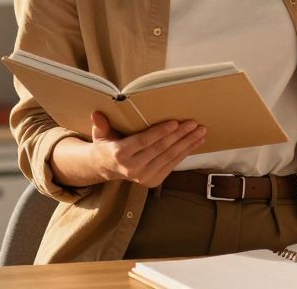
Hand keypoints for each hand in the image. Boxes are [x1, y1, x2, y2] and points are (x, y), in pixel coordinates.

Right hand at [89, 111, 205, 187]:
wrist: (108, 168)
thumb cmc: (107, 144)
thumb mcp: (100, 134)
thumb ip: (100, 124)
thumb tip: (96, 114)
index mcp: (120, 154)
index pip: (144, 142)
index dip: (160, 133)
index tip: (175, 123)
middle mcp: (133, 168)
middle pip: (160, 149)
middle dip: (179, 136)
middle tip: (193, 123)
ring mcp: (144, 177)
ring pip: (169, 157)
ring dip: (187, 144)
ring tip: (200, 131)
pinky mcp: (154, 181)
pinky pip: (173, 164)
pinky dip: (186, 152)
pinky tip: (196, 142)